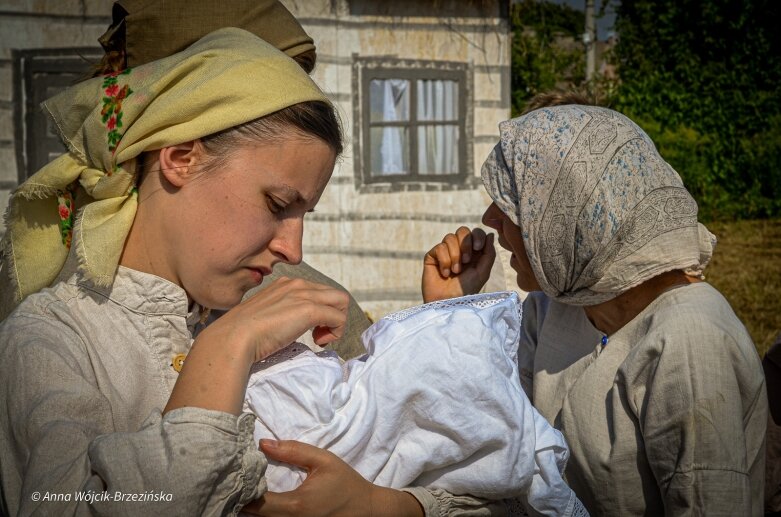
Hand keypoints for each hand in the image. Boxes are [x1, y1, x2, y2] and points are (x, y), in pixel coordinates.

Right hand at [204, 277, 349, 362]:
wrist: (234, 338)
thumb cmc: (243, 333)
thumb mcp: (266, 316)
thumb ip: (280, 314)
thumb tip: (288, 325)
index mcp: (285, 283)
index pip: (318, 292)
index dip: (320, 312)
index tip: (310, 330)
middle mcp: (297, 284)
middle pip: (334, 295)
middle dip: (333, 316)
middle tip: (318, 336)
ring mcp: (304, 295)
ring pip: (341, 302)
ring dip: (337, 323)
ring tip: (319, 339)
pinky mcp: (309, 310)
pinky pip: (339, 318)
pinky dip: (336, 332)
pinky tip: (318, 342)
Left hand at [242, 440, 422, 516]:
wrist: (367, 510)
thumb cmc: (345, 483)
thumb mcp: (323, 461)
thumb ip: (293, 450)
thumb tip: (262, 443)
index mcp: (296, 505)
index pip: (257, 502)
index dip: (243, 489)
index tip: (234, 474)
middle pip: (253, 515)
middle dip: (241, 499)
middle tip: (231, 480)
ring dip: (250, 507)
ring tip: (241, 488)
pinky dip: (263, 512)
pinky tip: (257, 500)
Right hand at [422, 227, 495, 302]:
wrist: (448, 302)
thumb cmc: (466, 290)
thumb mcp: (483, 272)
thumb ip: (489, 253)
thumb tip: (490, 234)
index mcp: (473, 252)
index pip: (476, 232)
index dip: (477, 236)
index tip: (478, 247)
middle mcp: (459, 249)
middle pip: (462, 230)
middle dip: (465, 244)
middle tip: (466, 260)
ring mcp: (445, 252)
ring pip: (449, 237)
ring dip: (455, 255)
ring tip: (455, 271)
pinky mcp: (432, 256)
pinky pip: (439, 247)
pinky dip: (444, 261)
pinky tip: (444, 274)